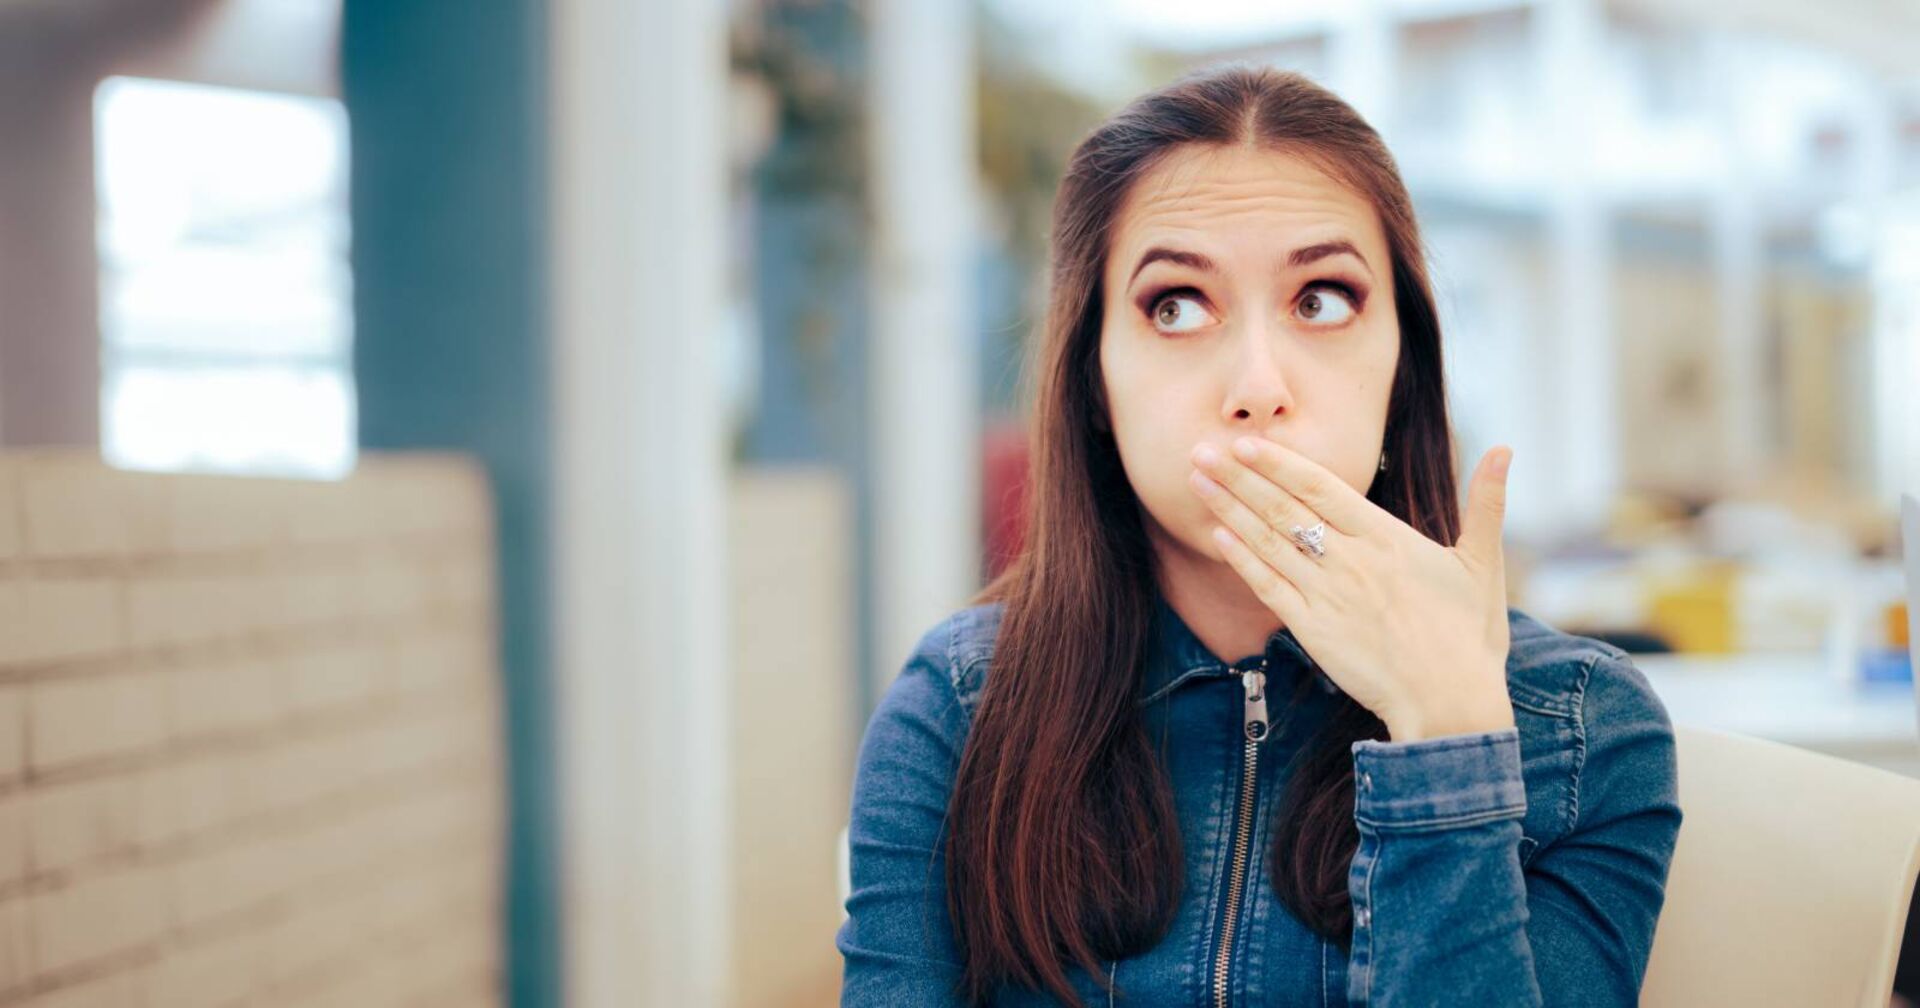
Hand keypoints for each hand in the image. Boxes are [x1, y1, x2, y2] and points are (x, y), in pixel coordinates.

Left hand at [1188, 436, 1516, 741]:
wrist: (1450, 704)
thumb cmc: (1469, 637)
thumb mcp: (1483, 564)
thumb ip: (1487, 503)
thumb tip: (1508, 449)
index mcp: (1388, 539)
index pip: (1322, 488)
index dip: (1280, 464)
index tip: (1246, 443)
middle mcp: (1351, 561)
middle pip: (1284, 508)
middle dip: (1239, 477)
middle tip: (1200, 450)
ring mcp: (1328, 596)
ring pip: (1268, 542)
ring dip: (1229, 509)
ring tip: (1196, 481)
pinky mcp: (1313, 630)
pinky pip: (1269, 587)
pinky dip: (1241, 560)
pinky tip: (1217, 536)